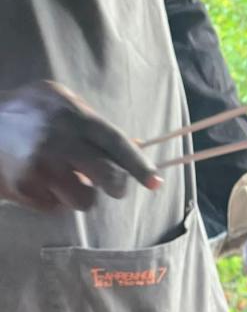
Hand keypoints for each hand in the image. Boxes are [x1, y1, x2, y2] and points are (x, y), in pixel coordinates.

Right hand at [0, 80, 160, 211]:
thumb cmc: (30, 115)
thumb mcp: (62, 105)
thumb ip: (95, 127)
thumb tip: (138, 149)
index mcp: (72, 115)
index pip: (115, 142)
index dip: (138, 165)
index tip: (156, 183)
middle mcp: (58, 139)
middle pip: (108, 177)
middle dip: (117, 186)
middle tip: (114, 186)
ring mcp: (41, 165)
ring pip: (85, 200)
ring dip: (79, 194)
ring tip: (60, 177)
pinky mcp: (26, 187)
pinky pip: (57, 207)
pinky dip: (52, 199)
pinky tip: (38, 180)